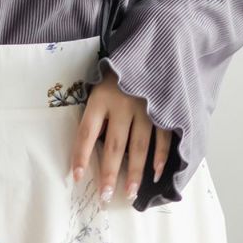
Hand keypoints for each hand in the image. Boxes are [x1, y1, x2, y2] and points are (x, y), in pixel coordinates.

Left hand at [70, 66, 171, 203]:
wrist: (153, 45)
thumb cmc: (119, 72)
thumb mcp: (101, 84)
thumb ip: (98, 111)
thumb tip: (91, 145)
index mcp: (101, 97)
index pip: (87, 132)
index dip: (81, 156)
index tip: (76, 177)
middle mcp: (123, 104)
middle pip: (114, 145)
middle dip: (109, 173)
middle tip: (106, 196)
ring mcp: (146, 107)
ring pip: (139, 147)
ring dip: (135, 173)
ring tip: (130, 193)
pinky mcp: (165, 108)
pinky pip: (163, 137)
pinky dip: (161, 157)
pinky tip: (155, 173)